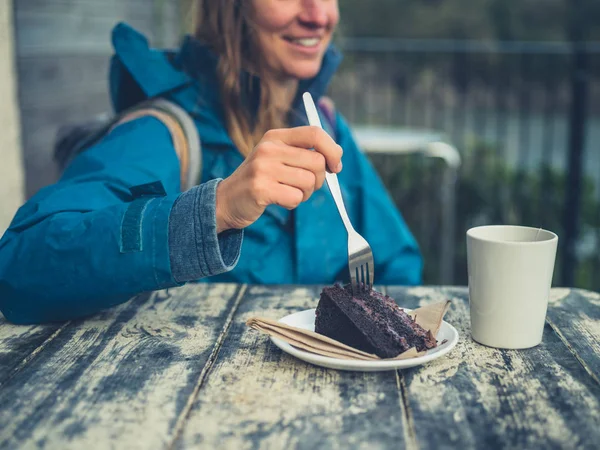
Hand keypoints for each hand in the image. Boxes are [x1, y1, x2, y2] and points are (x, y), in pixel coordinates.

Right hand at [215, 126, 342, 232]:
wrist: (225, 200)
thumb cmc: (260, 180)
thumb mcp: (277, 158)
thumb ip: (303, 154)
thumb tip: (336, 158)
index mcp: (275, 136)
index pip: (315, 134)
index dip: (332, 150)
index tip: (336, 166)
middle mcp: (269, 148)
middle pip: (317, 162)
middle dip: (318, 180)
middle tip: (305, 186)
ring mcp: (263, 168)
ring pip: (309, 182)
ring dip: (305, 194)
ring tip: (288, 193)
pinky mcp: (260, 189)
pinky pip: (296, 198)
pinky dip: (293, 203)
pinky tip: (279, 200)